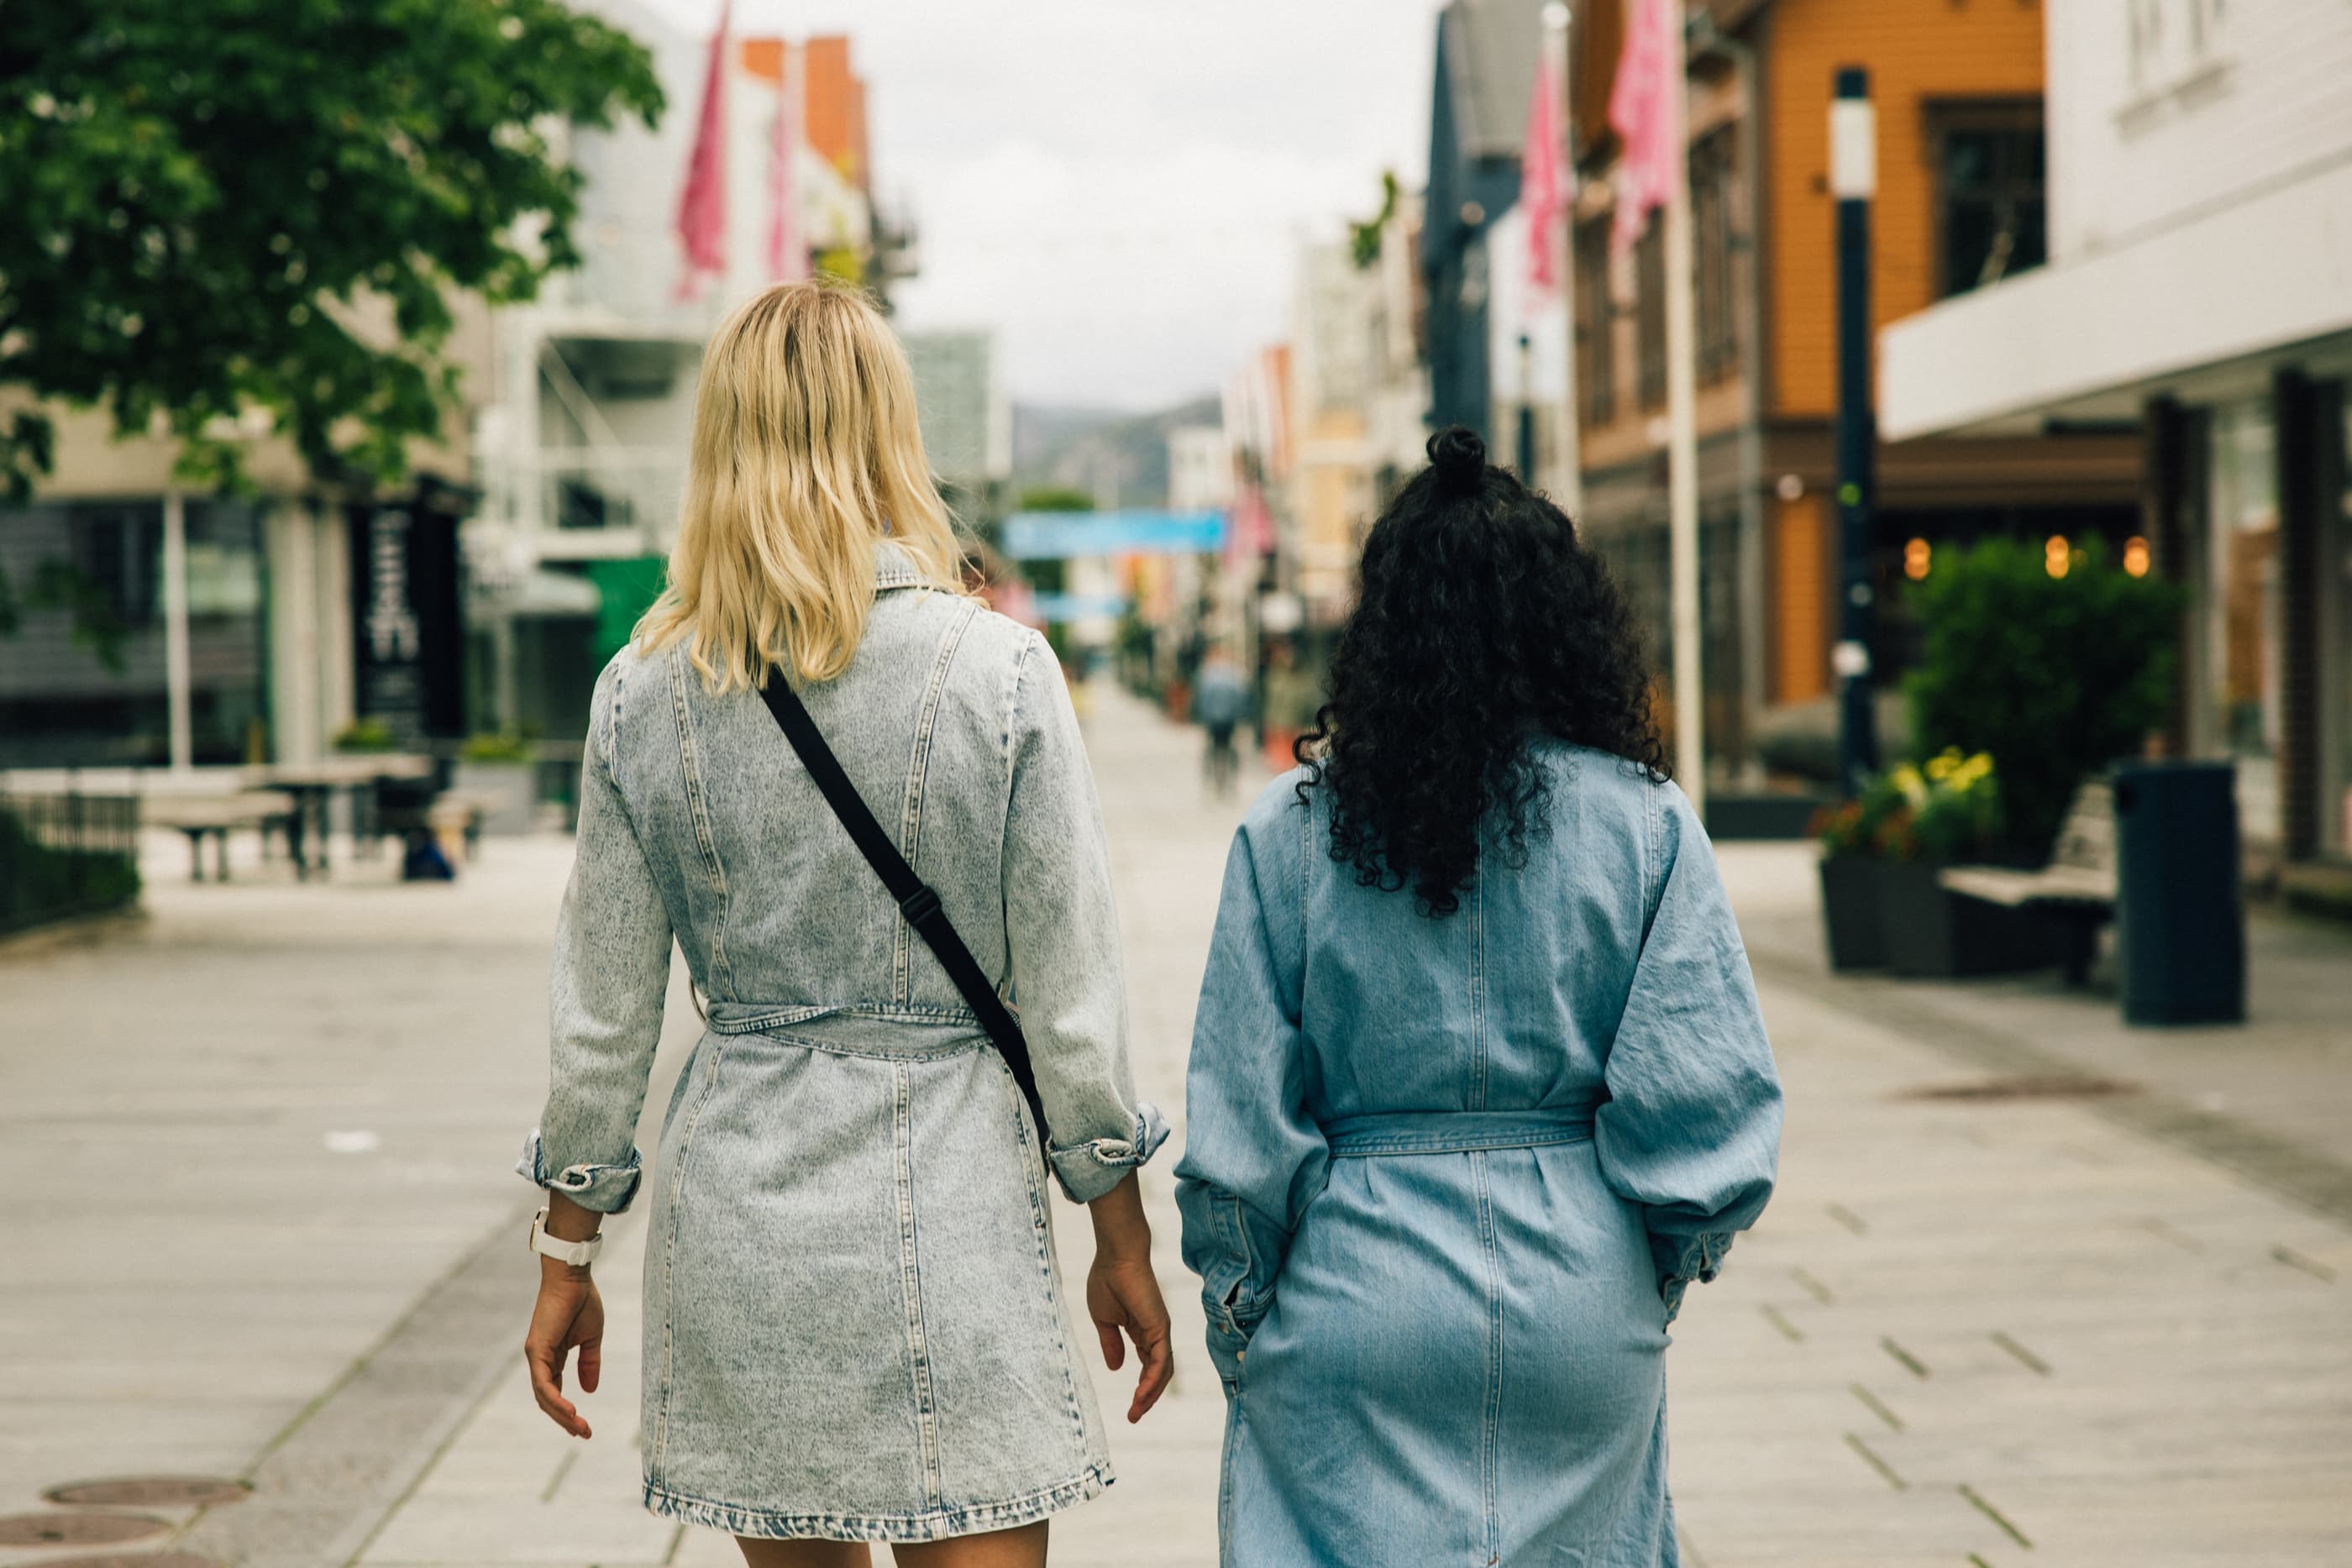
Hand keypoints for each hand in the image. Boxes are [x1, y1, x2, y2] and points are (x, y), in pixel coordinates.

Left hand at [524, 1265, 604, 1437]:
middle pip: (548, 1400)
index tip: (584, 1426)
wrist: (573, 1278)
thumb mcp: (591, 1339)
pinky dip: (556, 1400)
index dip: (567, 1411)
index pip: (555, 1392)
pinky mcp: (537, 1351)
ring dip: (562, 1415)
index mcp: (552, 1357)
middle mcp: (540, 1360)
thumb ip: (589, 1363)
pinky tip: (571, 1411)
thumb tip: (589, 1390)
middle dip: (565, 1420)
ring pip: (544, 1396)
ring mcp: (536, 1356)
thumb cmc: (582, 1302)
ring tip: (580, 1428)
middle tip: (584, 1434)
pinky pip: (544, 1384)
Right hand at [1086, 1252, 1172, 1423]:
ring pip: (1162, 1372)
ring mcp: (1160, 1331)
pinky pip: (1160, 1361)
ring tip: (1136, 1411)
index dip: (1141, 1388)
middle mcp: (1155, 1333)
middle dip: (1148, 1397)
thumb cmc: (1108, 1280)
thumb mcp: (1104, 1320)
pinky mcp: (1160, 1327)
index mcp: (1141, 1331)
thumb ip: (1111, 1344)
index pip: (1148, 1366)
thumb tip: (1115, 1368)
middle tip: (1134, 1416)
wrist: (1116, 1257)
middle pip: (1158, 1374)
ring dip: (1151, 1394)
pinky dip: (1152, 1381)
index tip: (1131, 1408)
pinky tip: (1140, 1394)